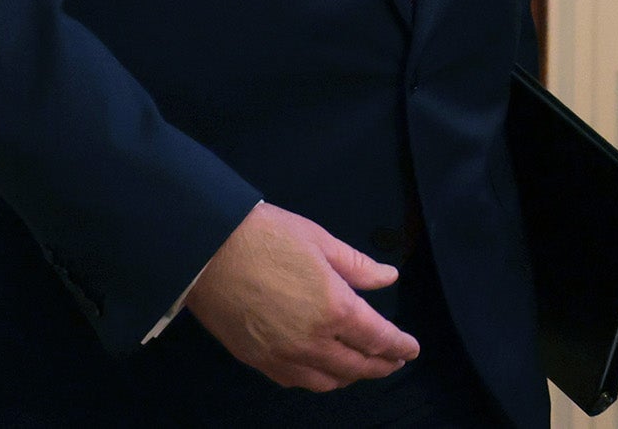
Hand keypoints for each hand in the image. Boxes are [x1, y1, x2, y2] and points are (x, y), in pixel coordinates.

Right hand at [185, 202, 418, 392]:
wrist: (206, 249)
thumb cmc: (266, 236)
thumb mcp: (319, 241)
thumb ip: (357, 266)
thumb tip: (387, 278)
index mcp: (334, 309)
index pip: (377, 337)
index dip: (398, 345)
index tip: (411, 348)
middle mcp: (312, 342)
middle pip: (357, 366)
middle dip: (381, 365)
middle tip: (394, 360)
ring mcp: (283, 356)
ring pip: (327, 381)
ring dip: (350, 376)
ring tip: (361, 366)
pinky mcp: (257, 361)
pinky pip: (296, 381)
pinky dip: (317, 379)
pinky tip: (322, 369)